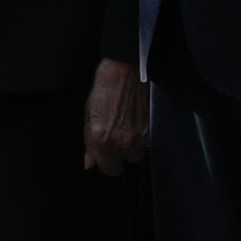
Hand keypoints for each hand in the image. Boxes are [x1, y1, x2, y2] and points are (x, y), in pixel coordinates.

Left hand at [83, 57, 147, 175]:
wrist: (125, 71)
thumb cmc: (105, 88)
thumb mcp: (89, 115)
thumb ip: (90, 143)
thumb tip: (89, 163)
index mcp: (100, 139)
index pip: (109, 170)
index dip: (108, 163)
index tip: (107, 156)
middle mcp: (120, 141)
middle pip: (127, 163)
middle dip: (122, 154)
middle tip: (117, 136)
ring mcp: (138, 137)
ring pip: (139, 153)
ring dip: (133, 144)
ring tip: (127, 125)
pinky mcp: (151, 130)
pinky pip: (147, 142)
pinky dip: (142, 135)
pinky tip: (135, 120)